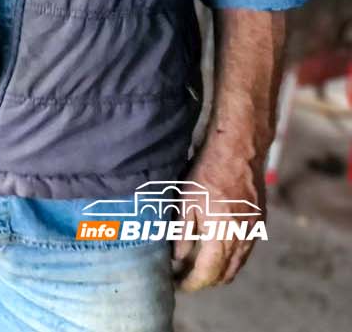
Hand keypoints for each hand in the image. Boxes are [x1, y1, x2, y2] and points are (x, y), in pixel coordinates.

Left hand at [172, 145, 265, 290]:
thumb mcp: (185, 202)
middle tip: (183, 277)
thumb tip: (177, 258)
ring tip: (195, 266)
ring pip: (237, 264)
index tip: (177, 285)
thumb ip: (181, 234)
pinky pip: (245, 251)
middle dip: (204, 281)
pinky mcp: (259, 223)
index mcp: (223, 236)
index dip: (191, 283)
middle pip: (225, 274)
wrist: (238, 151)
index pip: (207, 273)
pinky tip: (214, 249)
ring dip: (218, 270)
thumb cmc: (207, 172)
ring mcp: (254, 232)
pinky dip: (230, 257)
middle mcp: (243, 239)